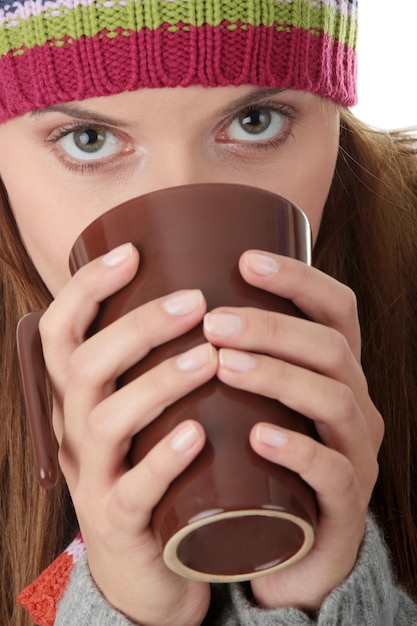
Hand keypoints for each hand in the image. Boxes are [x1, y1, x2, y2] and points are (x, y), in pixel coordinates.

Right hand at [39, 244, 214, 625]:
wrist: (155, 556)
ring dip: (155, 384)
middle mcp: (76, 430)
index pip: (61, 331)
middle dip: (138, 328)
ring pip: (104, 422)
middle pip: (85, 366)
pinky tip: (199, 434)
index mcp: (80, 396)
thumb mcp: (149, 407)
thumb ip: (162, 361)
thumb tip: (207, 287)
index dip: (87, 289)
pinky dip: (163, 459)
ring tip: (207, 359)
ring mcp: (93, 478)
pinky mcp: (119, 522)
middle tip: (196, 304)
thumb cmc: (157, 462)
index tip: (133, 254)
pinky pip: (133, 490)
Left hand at [203, 250, 383, 613]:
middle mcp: (354, 405)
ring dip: (279, 376)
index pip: (335, 310)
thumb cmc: (257, 460)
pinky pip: (334, 473)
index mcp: (333, 373)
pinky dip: (298, 450)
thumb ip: (227, 357)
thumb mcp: (248, 400)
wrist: (283, 546)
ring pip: (335, 402)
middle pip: (331, 349)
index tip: (245, 261)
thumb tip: (166, 301)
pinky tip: (259, 437)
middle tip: (212, 323)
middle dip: (272, 327)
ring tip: (223, 366)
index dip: (299, 279)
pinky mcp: (344, 507)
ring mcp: (355, 455)